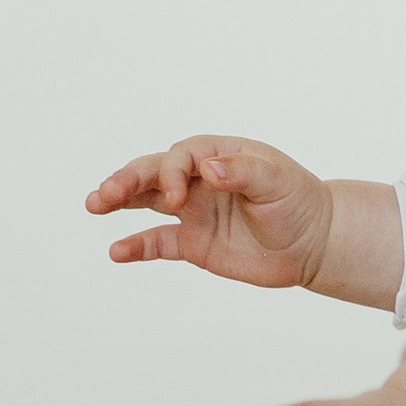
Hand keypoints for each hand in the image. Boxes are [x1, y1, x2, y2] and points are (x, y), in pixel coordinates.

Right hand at [88, 137, 336, 291]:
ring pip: (146, 201)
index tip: (177, 199)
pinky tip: (116, 251)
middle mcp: (198, 179)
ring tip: (93, 204)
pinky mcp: (193, 243)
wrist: (312, 243)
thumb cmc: (298, 202)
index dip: (170, 174)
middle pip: (152, 173)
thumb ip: (242, 171)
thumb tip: (207, 169)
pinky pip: (158, 242)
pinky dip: (136, 246)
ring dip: (119, 201)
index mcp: (216, 153)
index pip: (179, 155)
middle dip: (126, 181)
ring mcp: (192, 211)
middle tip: (103, 195)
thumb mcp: (277, 181)